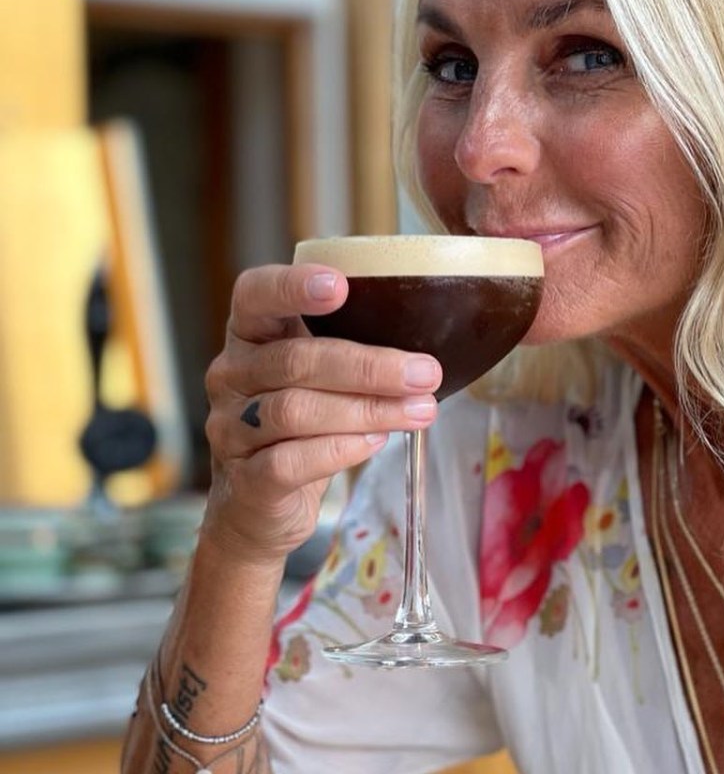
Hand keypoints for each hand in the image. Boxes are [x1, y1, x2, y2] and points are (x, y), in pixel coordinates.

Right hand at [201, 264, 442, 564]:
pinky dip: (341, 450)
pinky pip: (290, 461)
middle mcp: (231, 375)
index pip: (254, 294)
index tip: (341, 286)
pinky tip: (376, 442)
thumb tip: (423, 351)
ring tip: (418, 412)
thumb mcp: (319, 377)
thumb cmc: (302, 426)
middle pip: (296, 361)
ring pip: (297, 411)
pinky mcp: (244, 480)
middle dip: (369, 367)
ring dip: (368, 410)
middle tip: (425, 373)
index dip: (292, 286)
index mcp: (250, 335)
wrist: (260, 507)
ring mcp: (229, 429)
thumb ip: (351, 350)